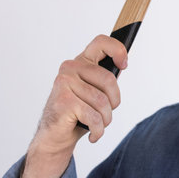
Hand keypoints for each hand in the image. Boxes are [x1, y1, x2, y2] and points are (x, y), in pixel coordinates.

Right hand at [22, 35, 127, 176]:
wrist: (55, 136)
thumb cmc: (79, 113)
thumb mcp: (95, 91)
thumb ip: (105, 78)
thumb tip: (122, 64)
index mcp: (81, 62)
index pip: (101, 43)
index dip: (117, 50)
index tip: (123, 65)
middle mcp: (70, 68)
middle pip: (109, 79)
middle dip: (114, 101)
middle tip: (107, 112)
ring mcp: (64, 83)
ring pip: (102, 102)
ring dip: (105, 119)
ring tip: (98, 124)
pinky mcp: (63, 101)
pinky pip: (94, 116)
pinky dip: (98, 130)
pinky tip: (93, 134)